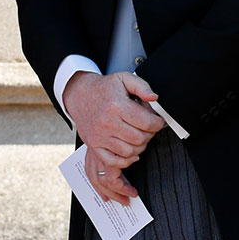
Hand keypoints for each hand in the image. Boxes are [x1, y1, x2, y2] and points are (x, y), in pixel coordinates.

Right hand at [63, 71, 164, 199]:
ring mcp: (100, 137)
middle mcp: (107, 123)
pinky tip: (131, 151)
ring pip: (129, 151)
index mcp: (117, 106)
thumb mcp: (124, 78)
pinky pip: (113, 161)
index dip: (158, 123)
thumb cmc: (104, 88)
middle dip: (150, 134)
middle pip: (140, 138)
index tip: (158, 120)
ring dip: (140, 146)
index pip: (146, 123)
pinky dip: (125, 160)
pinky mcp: (94, 146)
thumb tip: (154, 97)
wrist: (80, 95)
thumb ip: (142, 86)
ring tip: (141, 136)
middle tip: (150, 128)